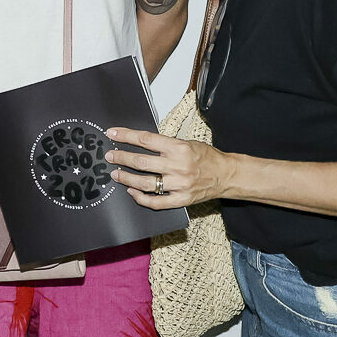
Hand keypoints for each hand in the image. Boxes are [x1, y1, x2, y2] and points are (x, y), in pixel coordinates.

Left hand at [104, 126, 235, 208]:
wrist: (226, 174)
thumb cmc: (206, 157)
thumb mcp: (187, 142)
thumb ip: (165, 145)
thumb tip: (140, 142)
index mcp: (179, 148)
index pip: (146, 140)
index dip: (126, 136)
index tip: (113, 133)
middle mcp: (177, 166)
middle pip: (142, 162)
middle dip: (122, 158)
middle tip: (110, 156)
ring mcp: (178, 185)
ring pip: (145, 183)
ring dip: (127, 178)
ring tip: (116, 174)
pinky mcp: (181, 200)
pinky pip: (156, 202)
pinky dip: (141, 198)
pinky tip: (132, 193)